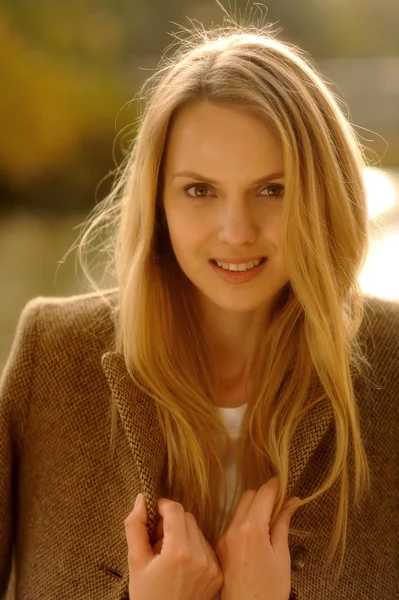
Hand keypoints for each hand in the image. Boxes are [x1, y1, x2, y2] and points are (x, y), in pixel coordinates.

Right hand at [124, 493, 222, 599]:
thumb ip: (135, 527)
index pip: (175, 509)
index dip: (161, 506)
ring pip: (197, 531)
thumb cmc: (147, 597)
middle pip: (187, 517)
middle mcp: (200, 556)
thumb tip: (141, 499)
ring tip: (168, 555)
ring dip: (182, 534)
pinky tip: (181, 566)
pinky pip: (206, 547)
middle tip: (156, 539)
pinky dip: (193, 548)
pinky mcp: (218, 574)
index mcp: (178, 551)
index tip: (152, 515)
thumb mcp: (135, 563)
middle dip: (171, 521)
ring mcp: (212, 566)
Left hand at [215, 477, 300, 599]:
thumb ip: (283, 525)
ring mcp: (225, 538)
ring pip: (239, 509)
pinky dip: (246, 520)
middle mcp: (234, 529)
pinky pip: (233, 524)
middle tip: (280, 502)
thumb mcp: (282, 556)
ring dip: (254, 507)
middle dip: (264, 494)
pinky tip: (258, 533)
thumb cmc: (269, 589)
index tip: (283, 481)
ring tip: (271, 519)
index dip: (275, 485)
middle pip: (249, 496)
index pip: (263, 494)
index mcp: (252, 529)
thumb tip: (291, 502)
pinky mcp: (220, 547)